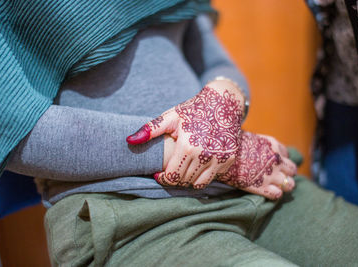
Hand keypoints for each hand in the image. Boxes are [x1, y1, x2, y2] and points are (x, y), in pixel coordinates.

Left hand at [127, 80, 244, 187]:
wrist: (223, 102)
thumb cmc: (193, 109)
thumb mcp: (171, 116)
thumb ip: (150, 130)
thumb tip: (129, 141)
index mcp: (188, 146)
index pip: (172, 176)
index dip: (162, 179)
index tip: (158, 174)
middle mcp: (205, 155)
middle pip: (184, 181)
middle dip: (173, 179)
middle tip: (168, 172)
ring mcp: (219, 159)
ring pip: (198, 183)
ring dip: (186, 180)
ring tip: (181, 170)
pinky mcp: (229, 159)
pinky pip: (211, 178)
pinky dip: (201, 177)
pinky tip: (195, 167)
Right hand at [216, 131, 296, 199]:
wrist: (221, 155)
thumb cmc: (231, 145)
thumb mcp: (248, 137)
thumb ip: (257, 144)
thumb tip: (253, 145)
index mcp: (273, 145)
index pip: (286, 154)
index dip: (280, 159)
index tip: (272, 163)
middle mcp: (277, 159)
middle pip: (292, 169)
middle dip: (286, 173)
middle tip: (276, 176)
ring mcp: (272, 174)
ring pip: (290, 184)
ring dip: (283, 185)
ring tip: (274, 186)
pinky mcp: (263, 187)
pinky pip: (277, 194)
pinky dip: (274, 194)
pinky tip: (266, 192)